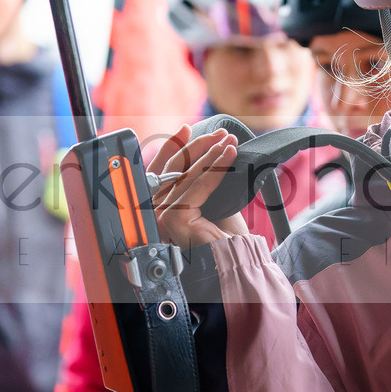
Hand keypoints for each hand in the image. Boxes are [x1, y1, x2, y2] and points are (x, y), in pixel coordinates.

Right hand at [148, 125, 248, 246]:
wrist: (235, 262)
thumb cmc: (226, 239)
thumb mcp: (213, 201)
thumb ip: (203, 182)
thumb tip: (207, 154)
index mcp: (161, 208)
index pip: (163, 172)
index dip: (174, 148)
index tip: (187, 129)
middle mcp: (155, 214)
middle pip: (173, 170)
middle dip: (197, 146)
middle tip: (220, 133)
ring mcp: (161, 217)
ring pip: (186, 176)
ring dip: (211, 155)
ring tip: (229, 142)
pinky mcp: (173, 219)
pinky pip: (196, 187)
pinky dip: (215, 169)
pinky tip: (229, 156)